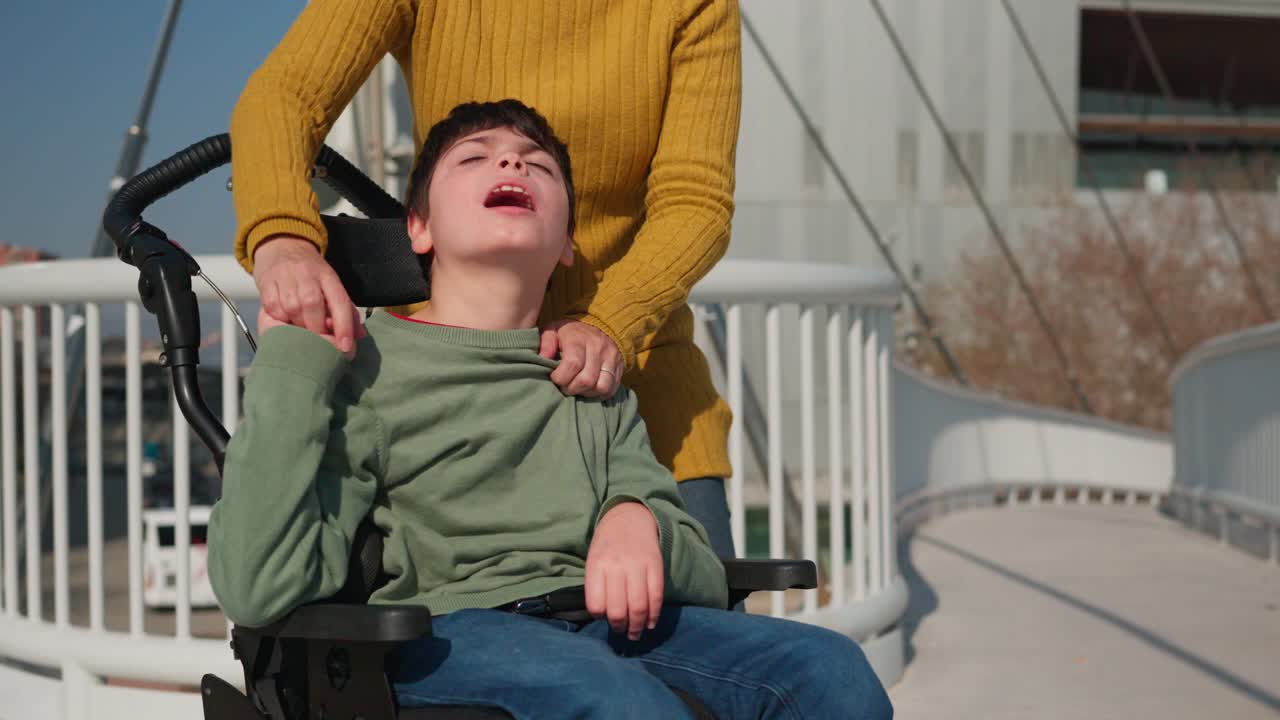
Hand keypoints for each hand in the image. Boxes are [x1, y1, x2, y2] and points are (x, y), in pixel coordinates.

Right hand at [252, 235, 357, 353]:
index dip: (344, 326)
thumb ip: (346, 310)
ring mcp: (285, 277)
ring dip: (298, 325)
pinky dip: (280, 318)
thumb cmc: (310, 272)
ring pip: (292, 308)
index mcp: (328, 276)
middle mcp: (307, 275)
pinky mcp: (266, 283)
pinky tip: (285, 319)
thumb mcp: (331, 285)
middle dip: (317, 328)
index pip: (339, 302)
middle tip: (319, 341)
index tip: (346, 347)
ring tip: (301, 328)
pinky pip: (273, 308)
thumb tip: (359, 335)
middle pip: (313, 304)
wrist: (282, 245)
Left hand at [538, 320, 622, 397]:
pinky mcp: (620, 366)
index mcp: (579, 338)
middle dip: (572, 389)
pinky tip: (589, 389)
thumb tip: (543, 358)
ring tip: (578, 388)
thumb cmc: (569, 334)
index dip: (561, 377)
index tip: (554, 378)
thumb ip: (546, 343)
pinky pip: (612, 389)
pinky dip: (599, 394)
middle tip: (565, 386)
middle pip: (587, 379)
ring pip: (602, 387)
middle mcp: (598, 347)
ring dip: (586, 393)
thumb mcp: (552, 331)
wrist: (597, 325)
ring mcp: (611, 357)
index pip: (573, 364)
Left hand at [585, 502, 662, 639]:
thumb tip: (604, 617)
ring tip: (636, 633)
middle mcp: (616, 566)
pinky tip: (651, 623)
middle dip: (620, 627)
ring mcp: (637, 565)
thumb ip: (596, 586)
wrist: (629, 517)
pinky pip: (656, 596)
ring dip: (638, 626)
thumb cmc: (607, 545)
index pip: (595, 604)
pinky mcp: (656, 565)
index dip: (600, 617)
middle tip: (622, 631)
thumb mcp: (593, 560)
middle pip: (618, 610)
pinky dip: (654, 615)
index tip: (604, 618)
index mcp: (596, 566)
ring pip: (639, 607)